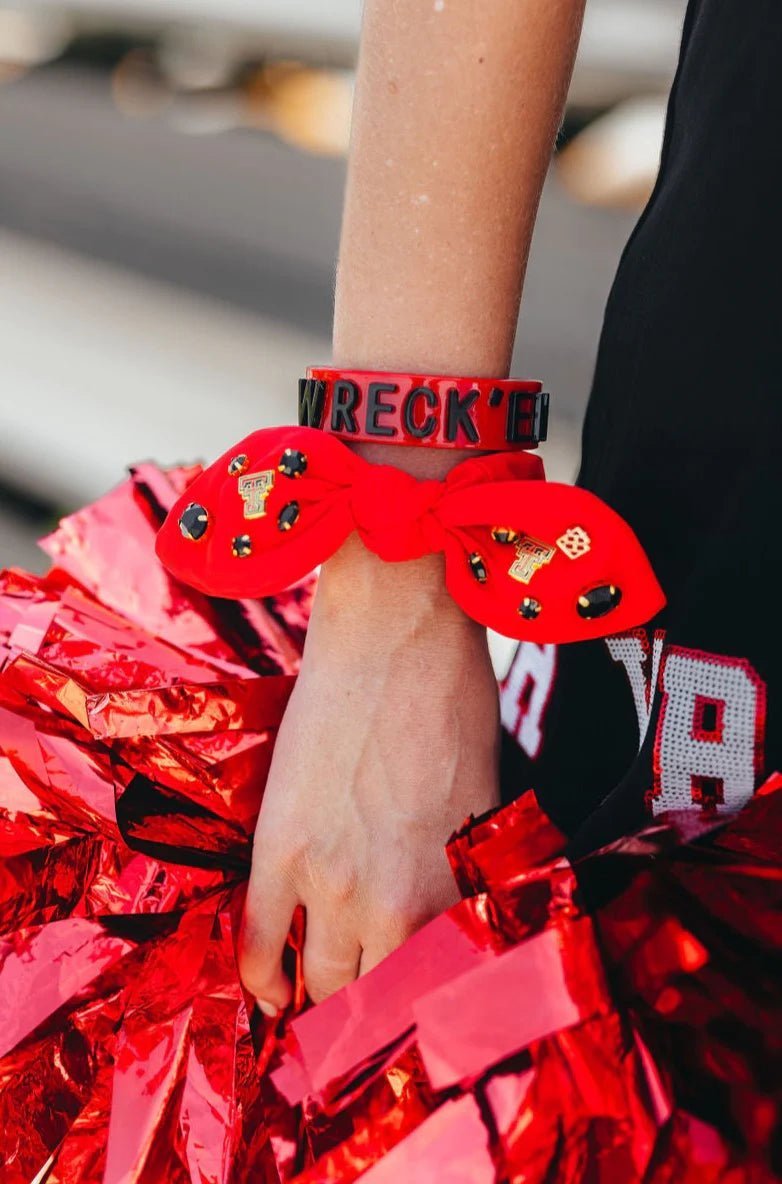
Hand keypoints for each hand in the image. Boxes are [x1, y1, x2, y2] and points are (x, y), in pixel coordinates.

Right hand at [238, 537, 499, 1009]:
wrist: (395, 633)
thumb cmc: (453, 700)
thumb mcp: (484, 797)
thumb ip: (461, 867)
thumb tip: (448, 907)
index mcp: (457, 889)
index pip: (444, 994)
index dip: (431, 1020)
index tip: (421, 1025)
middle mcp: (398, 901)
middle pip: (380, 998)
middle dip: (377, 1014)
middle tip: (371, 1014)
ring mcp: (332, 879)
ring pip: (322, 980)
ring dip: (323, 996)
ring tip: (323, 1000)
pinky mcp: (280, 848)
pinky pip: (259, 942)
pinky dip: (262, 976)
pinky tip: (270, 990)